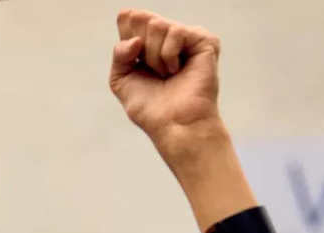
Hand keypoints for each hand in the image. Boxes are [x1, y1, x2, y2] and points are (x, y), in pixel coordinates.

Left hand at [109, 9, 222, 161]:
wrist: (172, 124)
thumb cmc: (150, 107)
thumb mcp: (121, 79)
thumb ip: (119, 53)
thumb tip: (136, 39)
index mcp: (149, 42)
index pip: (129, 17)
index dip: (126, 34)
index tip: (134, 59)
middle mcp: (168, 36)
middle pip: (140, 18)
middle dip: (140, 50)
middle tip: (153, 71)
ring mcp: (187, 37)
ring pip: (157, 24)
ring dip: (154, 57)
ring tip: (166, 74)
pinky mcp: (204, 40)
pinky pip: (175, 32)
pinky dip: (168, 56)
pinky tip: (177, 70)